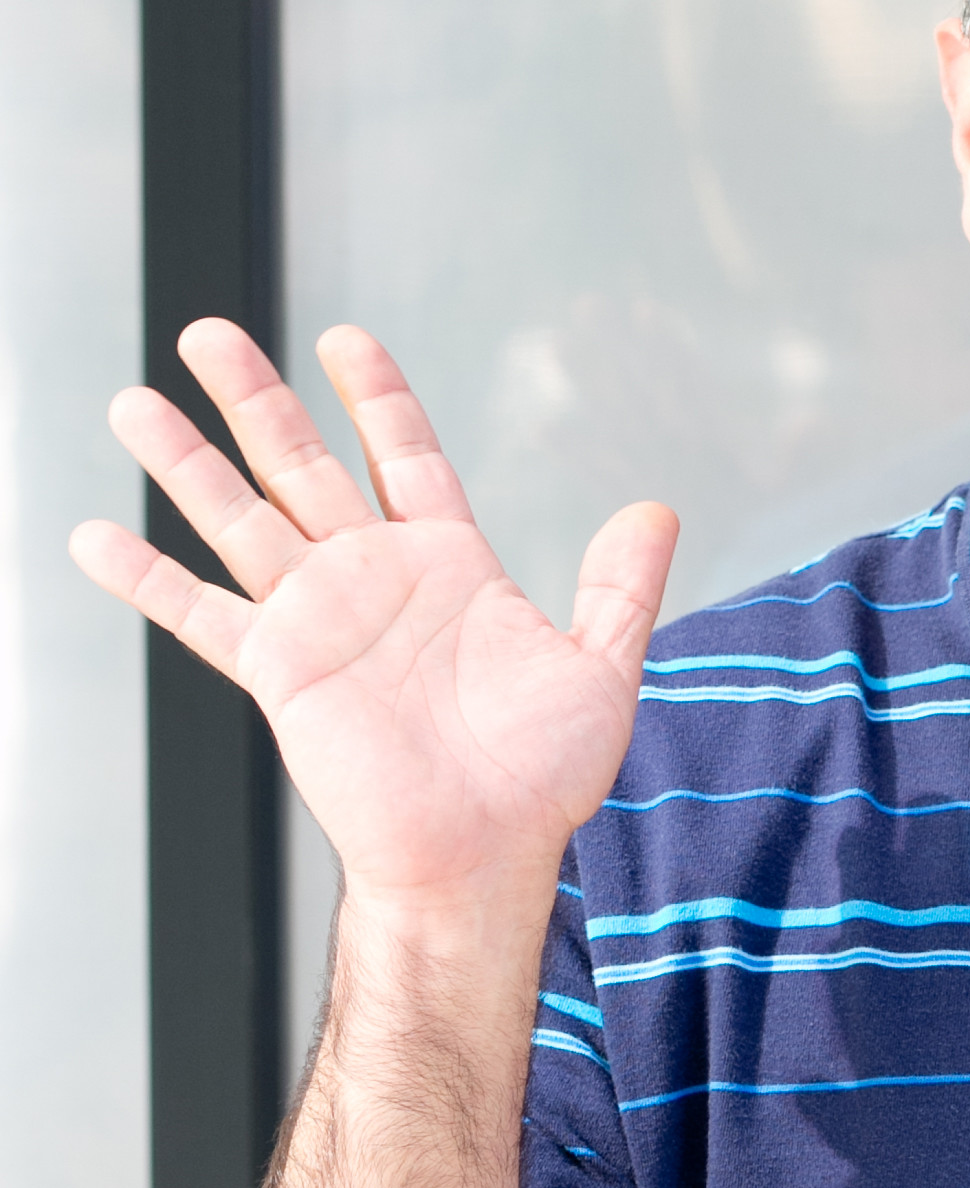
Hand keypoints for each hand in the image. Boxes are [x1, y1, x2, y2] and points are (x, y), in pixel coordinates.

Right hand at [71, 320, 678, 915]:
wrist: (484, 853)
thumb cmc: (542, 779)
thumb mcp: (599, 668)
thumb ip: (621, 587)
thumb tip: (658, 510)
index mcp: (448, 565)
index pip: (402, 455)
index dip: (374, 397)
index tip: (343, 340)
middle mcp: (373, 580)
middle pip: (300, 465)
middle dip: (255, 399)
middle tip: (209, 334)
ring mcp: (318, 621)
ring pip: (239, 520)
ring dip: (186, 462)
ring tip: (133, 403)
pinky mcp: (278, 670)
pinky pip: (201, 615)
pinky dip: (147, 579)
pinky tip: (94, 538)